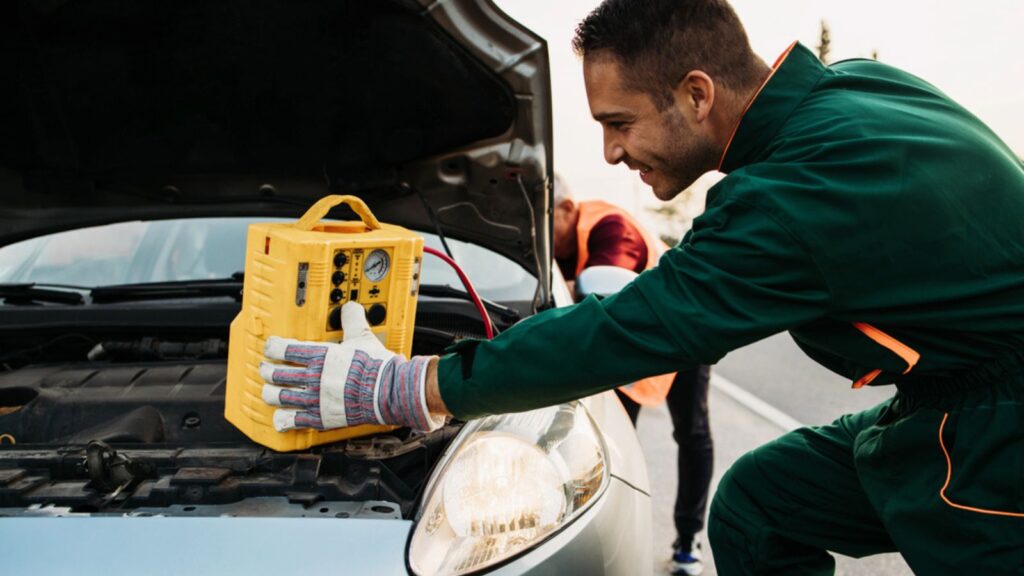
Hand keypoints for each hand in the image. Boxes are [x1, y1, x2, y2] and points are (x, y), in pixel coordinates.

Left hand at [259, 302, 444, 431]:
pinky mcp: (320, 417)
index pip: (284, 349)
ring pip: (278, 397)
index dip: (272, 347)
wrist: (386, 391)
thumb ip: (352, 320)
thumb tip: (350, 308)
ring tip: (268, 391)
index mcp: (319, 356)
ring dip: (270, 393)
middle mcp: (312, 377)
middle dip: (267, 370)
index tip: (270, 347)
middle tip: (266, 369)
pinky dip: (282, 420)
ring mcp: (314, 399)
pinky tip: (280, 418)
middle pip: (276, 373)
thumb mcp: (363, 337)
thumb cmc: (375, 366)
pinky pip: (292, 420)